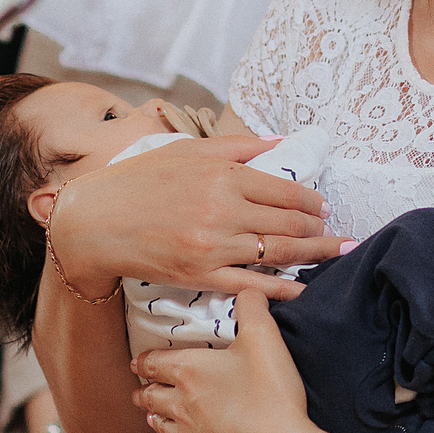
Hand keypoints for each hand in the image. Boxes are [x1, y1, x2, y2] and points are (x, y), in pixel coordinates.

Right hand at [50, 138, 346, 302]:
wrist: (93, 222)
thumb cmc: (137, 182)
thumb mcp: (185, 151)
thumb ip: (236, 147)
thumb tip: (279, 143)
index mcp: (220, 177)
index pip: (283, 191)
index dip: (310, 202)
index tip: (323, 208)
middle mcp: (221, 211)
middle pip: (288, 225)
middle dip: (321, 231)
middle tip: (340, 236)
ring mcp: (212, 247)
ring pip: (278, 255)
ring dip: (313, 257)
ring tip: (335, 255)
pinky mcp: (200, 276)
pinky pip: (253, 286)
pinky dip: (283, 289)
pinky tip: (302, 289)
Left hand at [134, 291, 320, 432]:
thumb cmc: (270, 394)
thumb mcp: (264, 337)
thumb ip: (252, 306)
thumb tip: (247, 290)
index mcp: (189, 373)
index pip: (155, 363)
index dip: (145, 360)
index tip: (137, 361)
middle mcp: (183, 408)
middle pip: (154, 398)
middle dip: (145, 391)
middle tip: (139, 390)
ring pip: (166, 430)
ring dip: (158, 421)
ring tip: (154, 418)